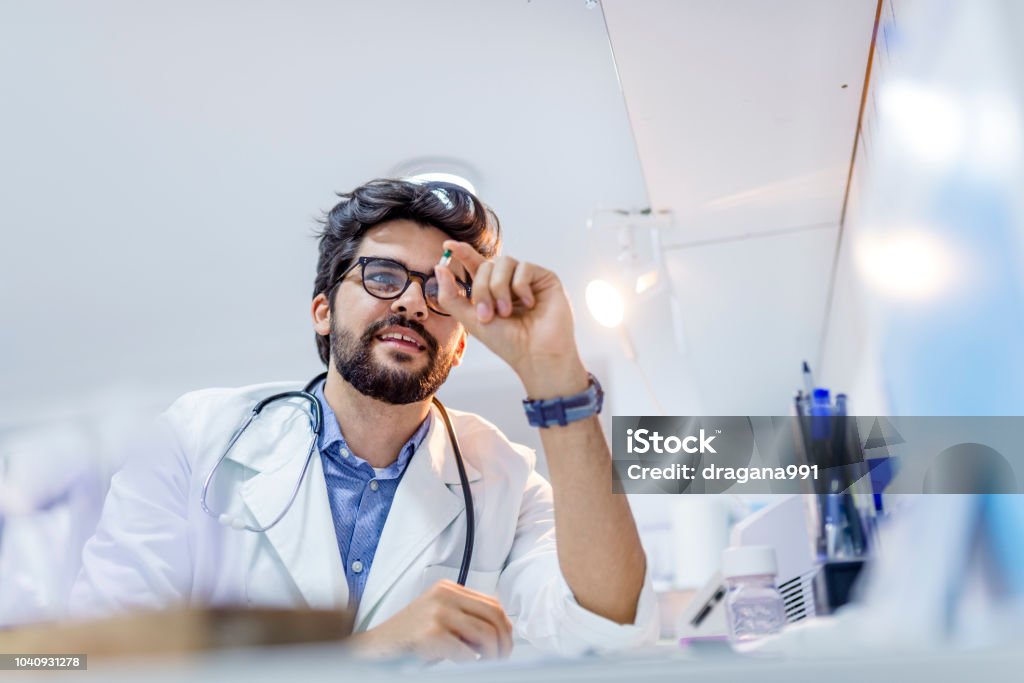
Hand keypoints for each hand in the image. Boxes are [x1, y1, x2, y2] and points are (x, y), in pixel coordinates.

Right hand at [348, 580, 513, 662]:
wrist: (374, 648)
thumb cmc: (408, 638)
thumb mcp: (438, 615)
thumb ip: (464, 615)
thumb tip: (499, 630)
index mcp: (448, 588)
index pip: (492, 603)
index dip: (505, 626)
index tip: (506, 643)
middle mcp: (444, 595)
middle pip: (494, 616)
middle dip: (504, 641)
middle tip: (501, 657)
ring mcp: (437, 613)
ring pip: (485, 633)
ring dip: (492, 653)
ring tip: (486, 662)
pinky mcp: (430, 634)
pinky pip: (465, 652)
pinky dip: (470, 661)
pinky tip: (463, 663)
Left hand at [435, 241, 588, 397]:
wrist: (536, 355)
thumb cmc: (508, 342)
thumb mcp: (471, 320)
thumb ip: (451, 297)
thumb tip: (439, 268)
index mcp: (492, 291)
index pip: (476, 265)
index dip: (462, 253)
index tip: (447, 246)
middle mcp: (509, 282)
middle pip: (486, 265)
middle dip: (482, 289)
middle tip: (488, 315)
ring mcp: (528, 279)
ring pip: (504, 262)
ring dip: (499, 288)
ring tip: (507, 312)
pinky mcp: (545, 278)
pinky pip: (524, 267)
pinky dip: (520, 286)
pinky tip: (529, 304)